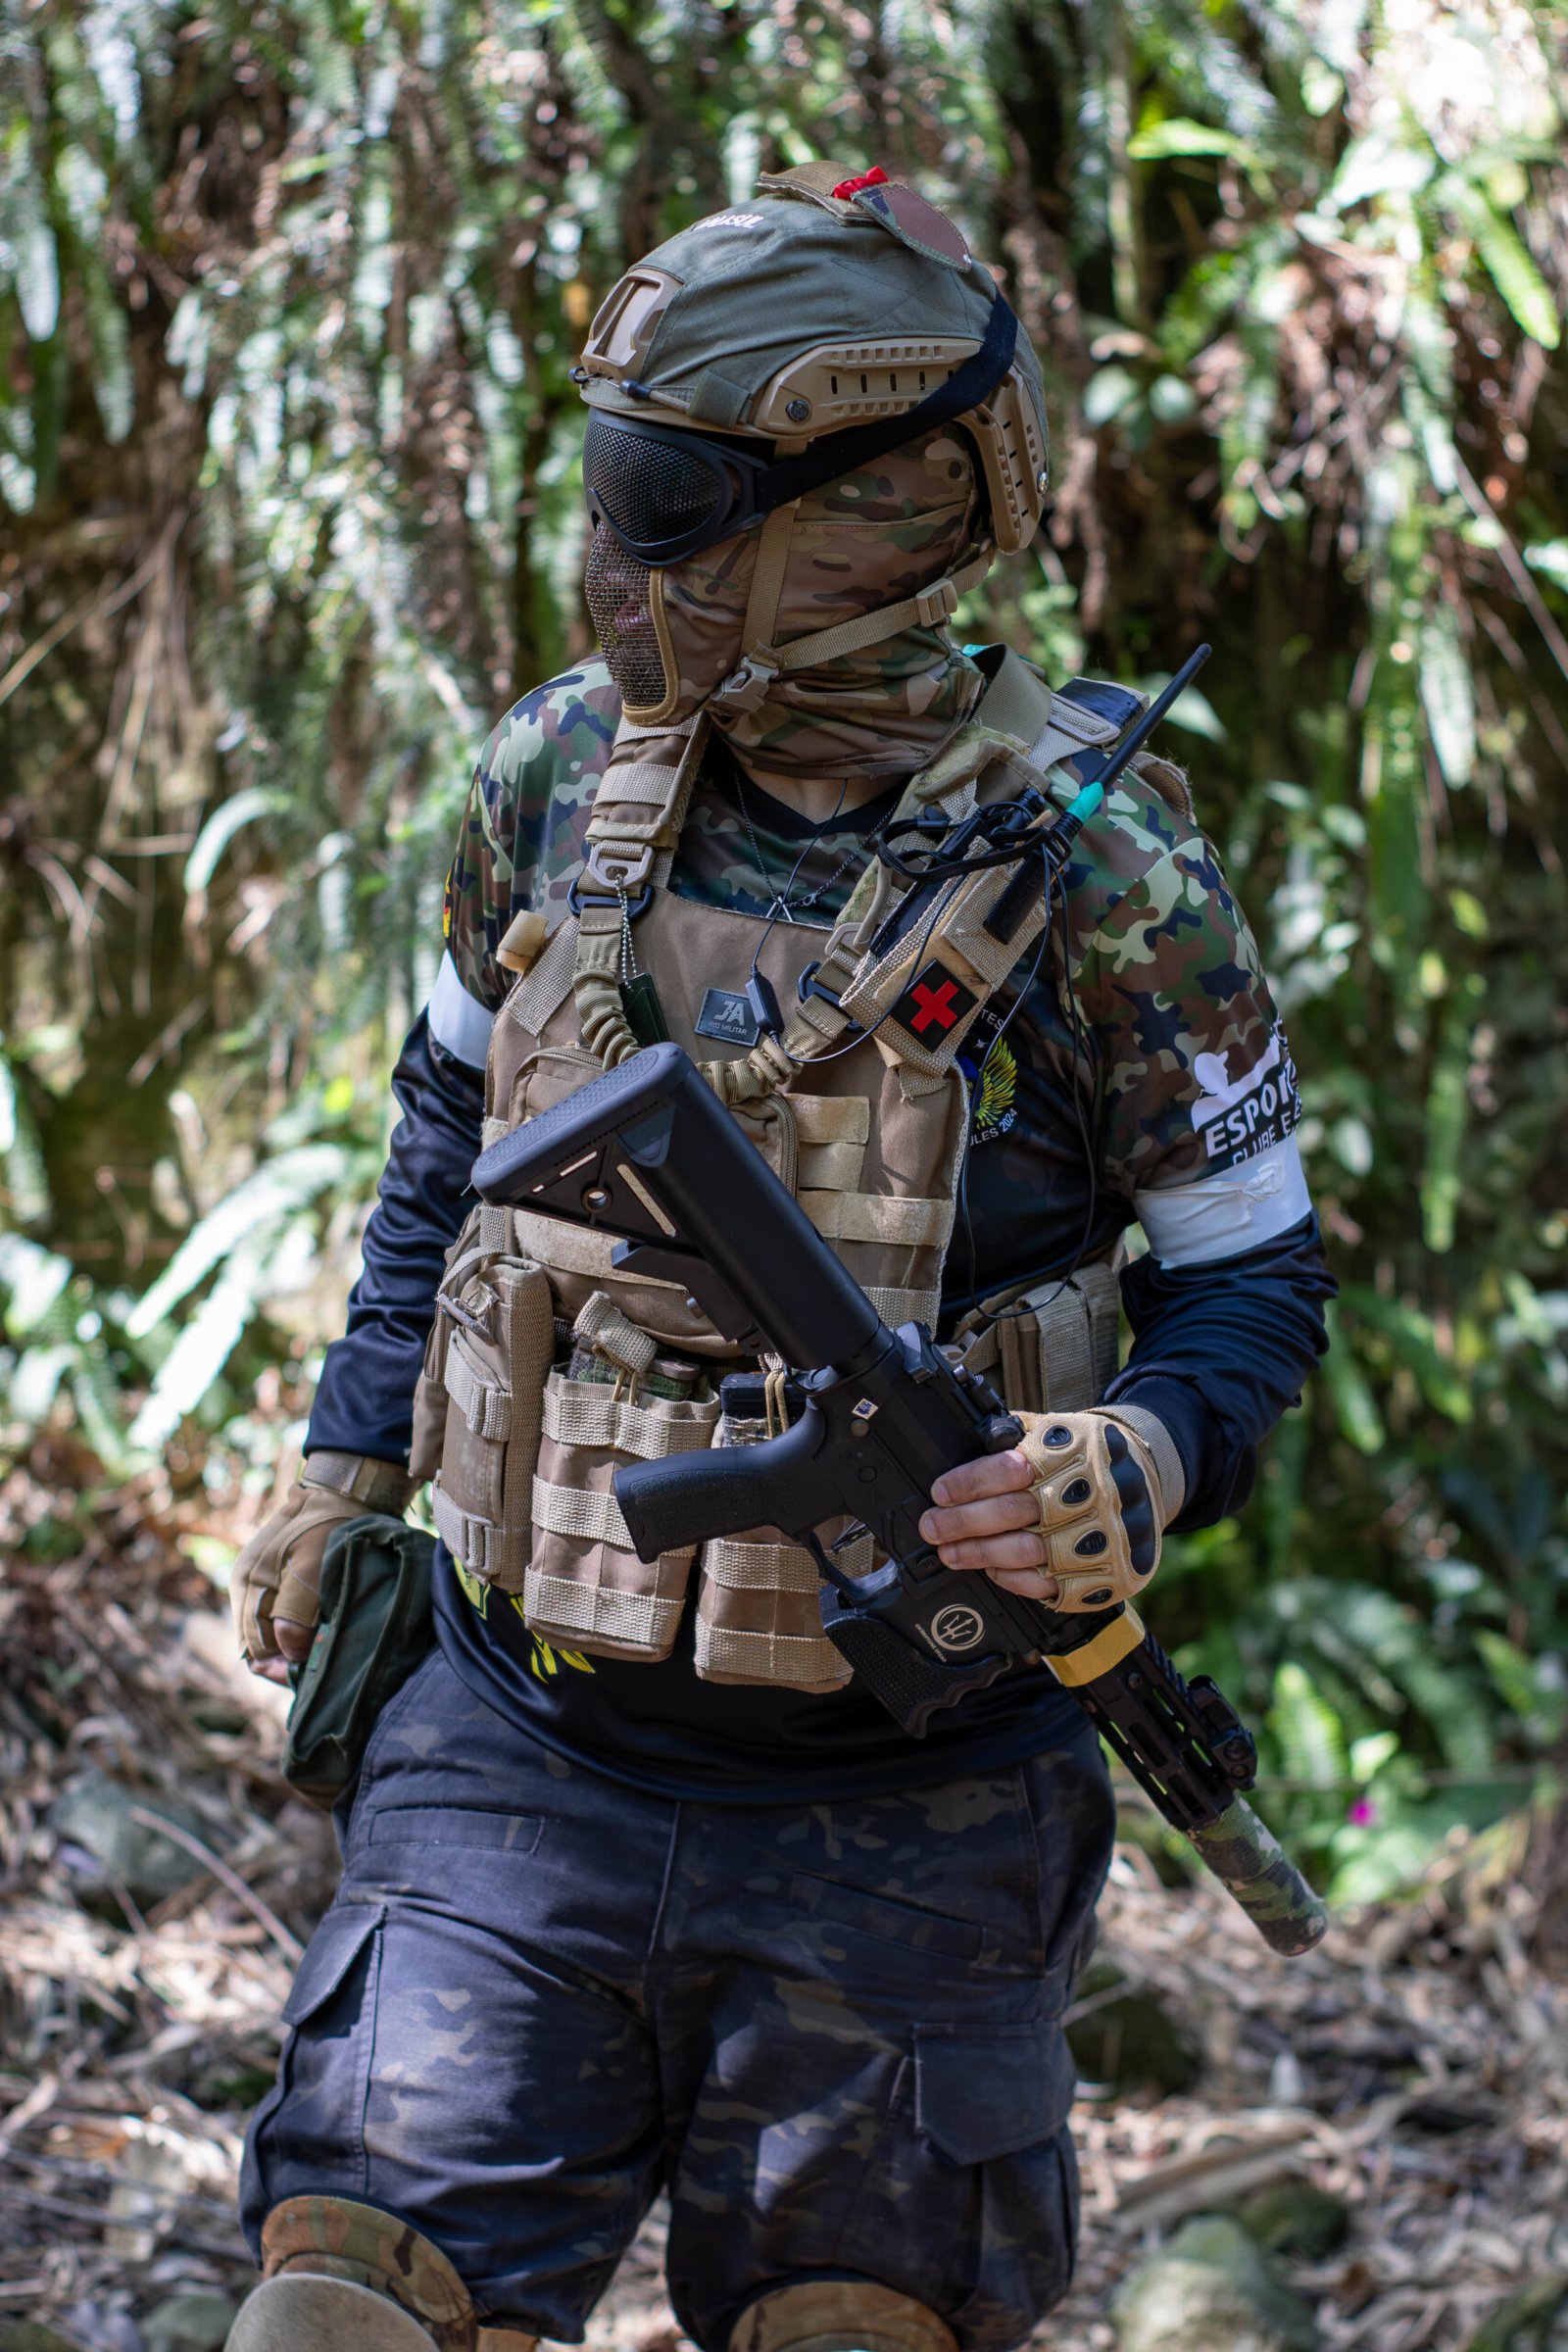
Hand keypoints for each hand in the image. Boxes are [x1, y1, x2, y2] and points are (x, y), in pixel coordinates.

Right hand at [231, 1464, 406, 1679]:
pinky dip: (303, 1631)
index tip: (317, 1673)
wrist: (344, 1487)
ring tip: (331, 1648)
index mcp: (247, 1584)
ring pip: (275, 1635)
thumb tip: (290, 1653)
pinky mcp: (280, 1578)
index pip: (254, 1651)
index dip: (285, 1669)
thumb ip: (296, 1613)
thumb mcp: (312, 1566)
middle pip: (263, 1646)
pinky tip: (328, 1632)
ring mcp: (262, 1582)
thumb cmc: (329, 1523)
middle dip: (293, 1660)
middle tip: (329, 1664)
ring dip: (300, 1647)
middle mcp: (247, 1587)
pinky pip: (284, 1618)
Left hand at [918, 1409, 1178, 1612]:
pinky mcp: (1107, 1573)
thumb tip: (956, 1444)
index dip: (969, 1483)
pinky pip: (1050, 1585)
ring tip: (950, 1552)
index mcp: (1070, 1452)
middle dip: (962, 1523)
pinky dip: (1014, 1580)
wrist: (1148, 1474)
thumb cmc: (1086, 1452)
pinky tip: (992, 1570)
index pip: (1009, 1469)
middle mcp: (1088, 1494)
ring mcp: (1100, 1536)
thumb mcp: (1055, 1428)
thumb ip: (1011, 1436)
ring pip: (1027, 1553)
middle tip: (932, 1527)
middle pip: (1013, 1514)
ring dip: (980, 1554)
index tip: (939, 1493)